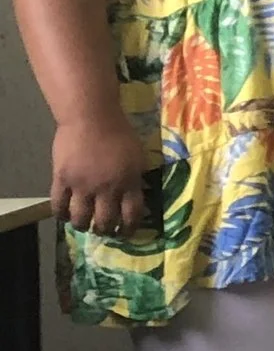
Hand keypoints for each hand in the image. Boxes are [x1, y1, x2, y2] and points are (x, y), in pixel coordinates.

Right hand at [52, 113, 150, 237]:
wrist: (91, 117)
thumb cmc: (119, 132)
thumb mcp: (138, 156)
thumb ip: (135, 177)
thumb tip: (135, 195)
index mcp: (129, 182)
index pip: (131, 214)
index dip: (129, 228)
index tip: (126, 233)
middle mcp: (106, 188)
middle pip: (105, 220)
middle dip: (105, 230)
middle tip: (104, 231)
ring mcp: (82, 185)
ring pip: (81, 218)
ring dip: (83, 226)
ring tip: (84, 226)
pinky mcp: (62, 179)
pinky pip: (58, 204)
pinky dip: (61, 214)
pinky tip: (64, 216)